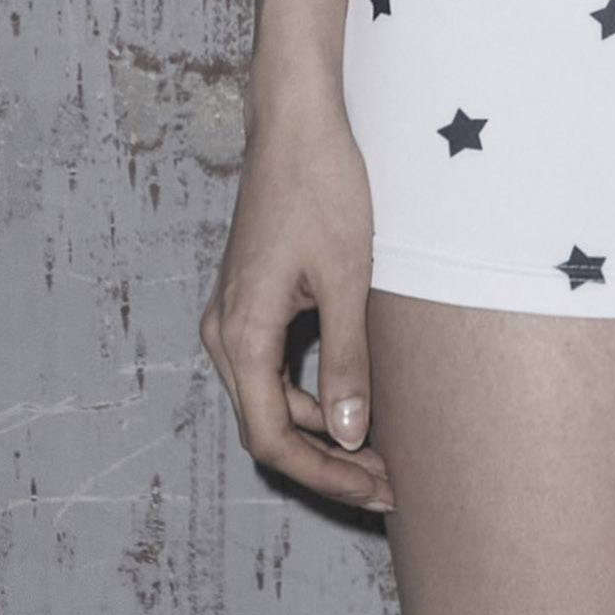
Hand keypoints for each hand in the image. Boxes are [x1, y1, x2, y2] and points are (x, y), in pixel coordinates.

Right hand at [201, 95, 395, 517]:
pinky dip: (310, 397)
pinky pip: (272, 371)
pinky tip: (357, 402)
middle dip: (327, 463)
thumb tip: (351, 434)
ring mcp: (233, 316)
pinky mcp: (250, 303)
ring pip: (269, 403)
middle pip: (267, 428)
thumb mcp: (347, 280)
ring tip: (382, 450)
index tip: (376, 489)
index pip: (271, 438)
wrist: (297, 125)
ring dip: (320, 434)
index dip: (323, 475)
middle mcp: (225, 331)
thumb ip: (347, 361)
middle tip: (389, 482)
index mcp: (242, 331)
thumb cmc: (322, 188)